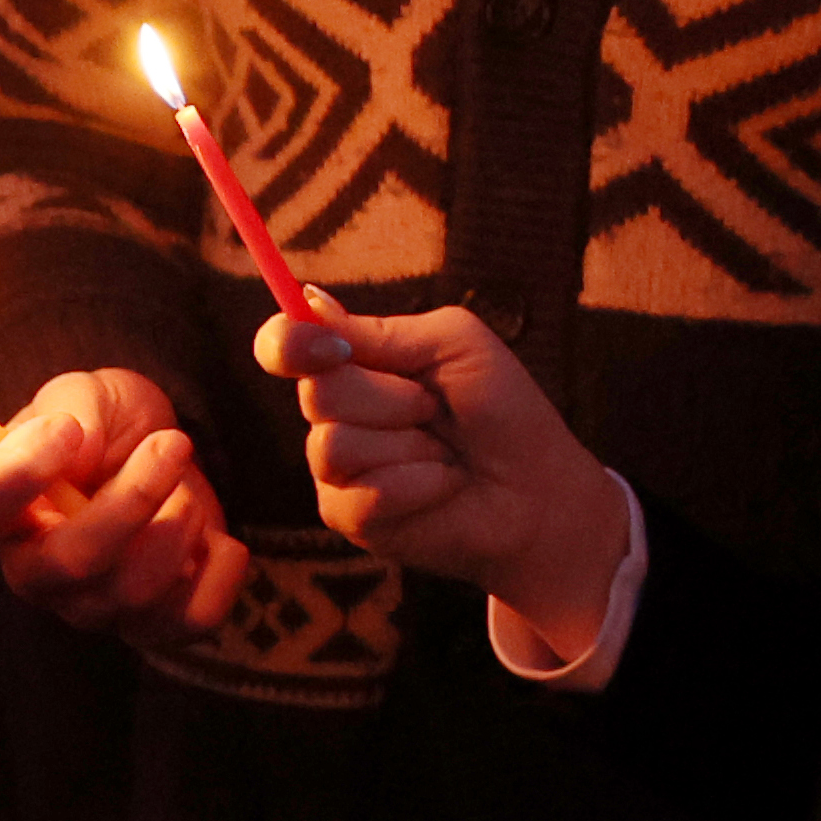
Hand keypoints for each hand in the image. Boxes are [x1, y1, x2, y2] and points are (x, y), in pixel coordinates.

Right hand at [0, 368, 246, 644]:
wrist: (163, 453)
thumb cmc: (109, 426)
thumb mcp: (89, 393)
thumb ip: (74, 406)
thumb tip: (76, 445)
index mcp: (1, 510)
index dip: (16, 473)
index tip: (64, 429)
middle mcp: (35, 569)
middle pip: (69, 562)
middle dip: (133, 498)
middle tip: (171, 444)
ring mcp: (92, 606)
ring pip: (133, 592)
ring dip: (178, 527)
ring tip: (185, 493)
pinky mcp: (152, 623)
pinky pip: (190, 622)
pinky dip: (219, 575)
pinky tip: (217, 542)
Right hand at [265, 305, 631, 663]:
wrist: (536, 488)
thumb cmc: (502, 410)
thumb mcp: (454, 344)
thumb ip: (380, 330)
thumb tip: (307, 302)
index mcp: (354, 365)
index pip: (284, 345)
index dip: (288, 343)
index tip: (330, 350)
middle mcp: (335, 415)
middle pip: (317, 393)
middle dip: (390, 398)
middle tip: (435, 409)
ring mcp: (336, 470)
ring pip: (333, 446)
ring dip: (409, 444)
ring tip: (443, 452)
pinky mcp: (349, 517)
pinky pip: (360, 496)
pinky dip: (418, 485)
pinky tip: (443, 485)